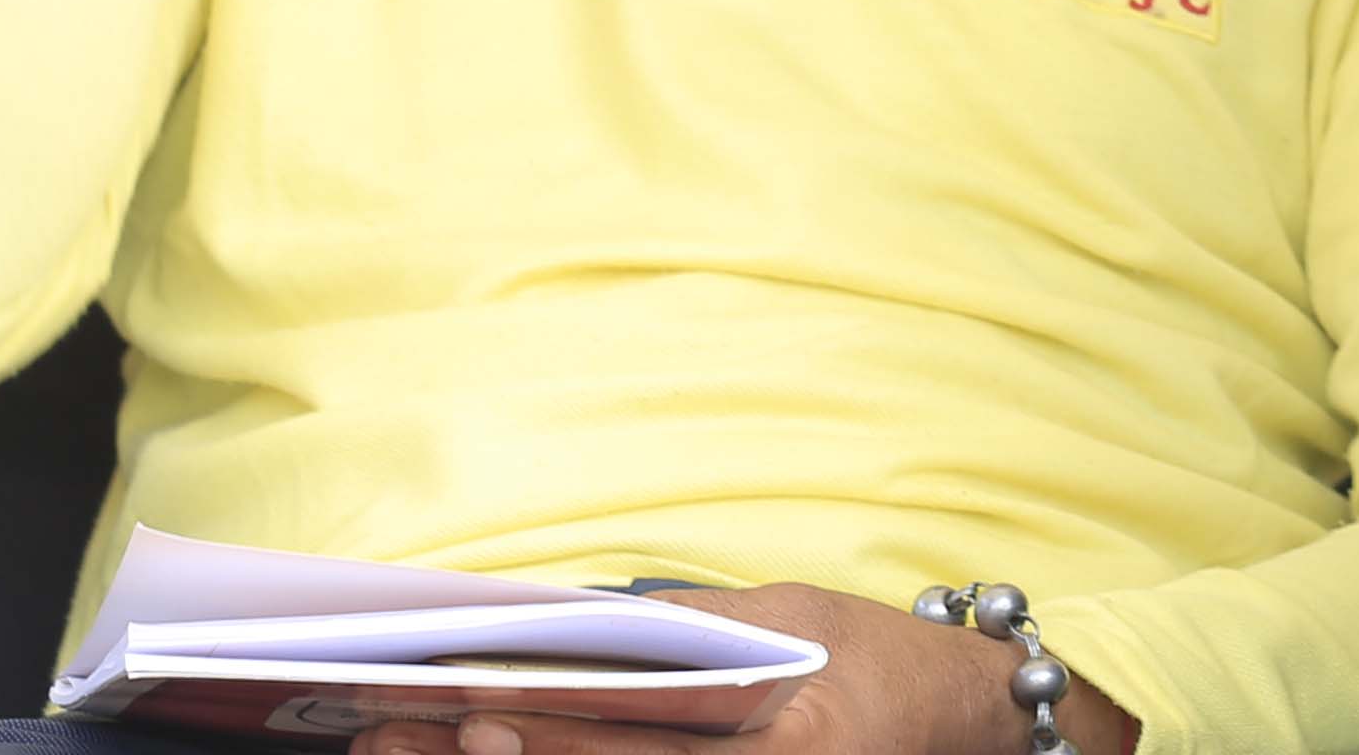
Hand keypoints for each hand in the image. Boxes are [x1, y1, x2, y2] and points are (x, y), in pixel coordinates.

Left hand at [348, 583, 1135, 754]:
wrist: (968, 729)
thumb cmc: (877, 662)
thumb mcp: (791, 617)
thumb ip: (687, 628)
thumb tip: (568, 622)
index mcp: (780, 729)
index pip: (632, 722)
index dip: (532, 708)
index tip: (453, 689)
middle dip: (485, 754)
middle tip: (390, 732)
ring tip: (411, 752)